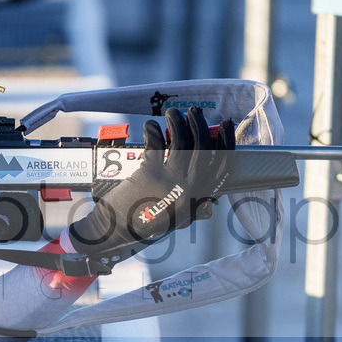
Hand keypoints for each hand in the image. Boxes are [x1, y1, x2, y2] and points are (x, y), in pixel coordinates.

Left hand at [68, 106, 234, 253]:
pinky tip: (150, 126)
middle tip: (193, 112)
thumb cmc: (145, 222)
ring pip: (181, 141)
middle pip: (202, 147)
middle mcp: (189, 189)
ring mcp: (170, 181)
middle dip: (199, 124)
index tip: (225, 125)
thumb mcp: (176, 221)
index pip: (223, 166)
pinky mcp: (150, 173)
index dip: (226, 142)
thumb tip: (210, 204)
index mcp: (199, 198)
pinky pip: (155, 143)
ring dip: (178, 122)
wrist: (115, 229)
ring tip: (172, 113)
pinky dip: (153, 130)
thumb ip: (194, 211)